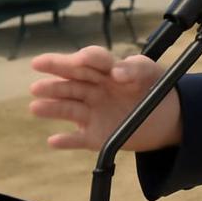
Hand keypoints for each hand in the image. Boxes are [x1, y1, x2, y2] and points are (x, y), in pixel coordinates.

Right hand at [28, 45, 182, 151]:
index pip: (91, 60)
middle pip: (72, 82)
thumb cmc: (154, 86)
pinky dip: (67, 141)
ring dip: (52, 108)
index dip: (84, 58)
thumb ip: (136, 68)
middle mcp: (94, 89)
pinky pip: (79, 139)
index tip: (80, 60)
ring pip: (69, 109)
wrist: (166, 116)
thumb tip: (117, 72)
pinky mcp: (96, 136)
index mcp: (106, 70)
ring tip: (35, 106)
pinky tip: (53, 141)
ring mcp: (93, 112)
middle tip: (37, 75)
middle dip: (54, 79)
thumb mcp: (150, 72)